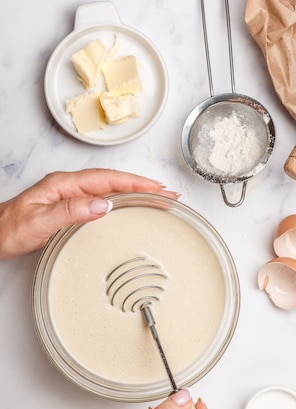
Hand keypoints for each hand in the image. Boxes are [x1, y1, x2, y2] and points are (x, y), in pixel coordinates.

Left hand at [0, 169, 178, 259]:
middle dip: (143, 186)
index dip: (134, 183)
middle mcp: (69, 188)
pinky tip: (131, 209)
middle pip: (114, 182)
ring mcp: (71, 198)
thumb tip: (103, 205)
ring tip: (159, 200)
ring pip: (110, 192)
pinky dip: (122, 204)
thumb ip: (71, 212)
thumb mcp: (39, 222)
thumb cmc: (9, 229)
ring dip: (136, 194)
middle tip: (168, 195)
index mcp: (64, 185)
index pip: (107, 179)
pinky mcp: (71, 209)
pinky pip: (103, 203)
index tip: (156, 188)